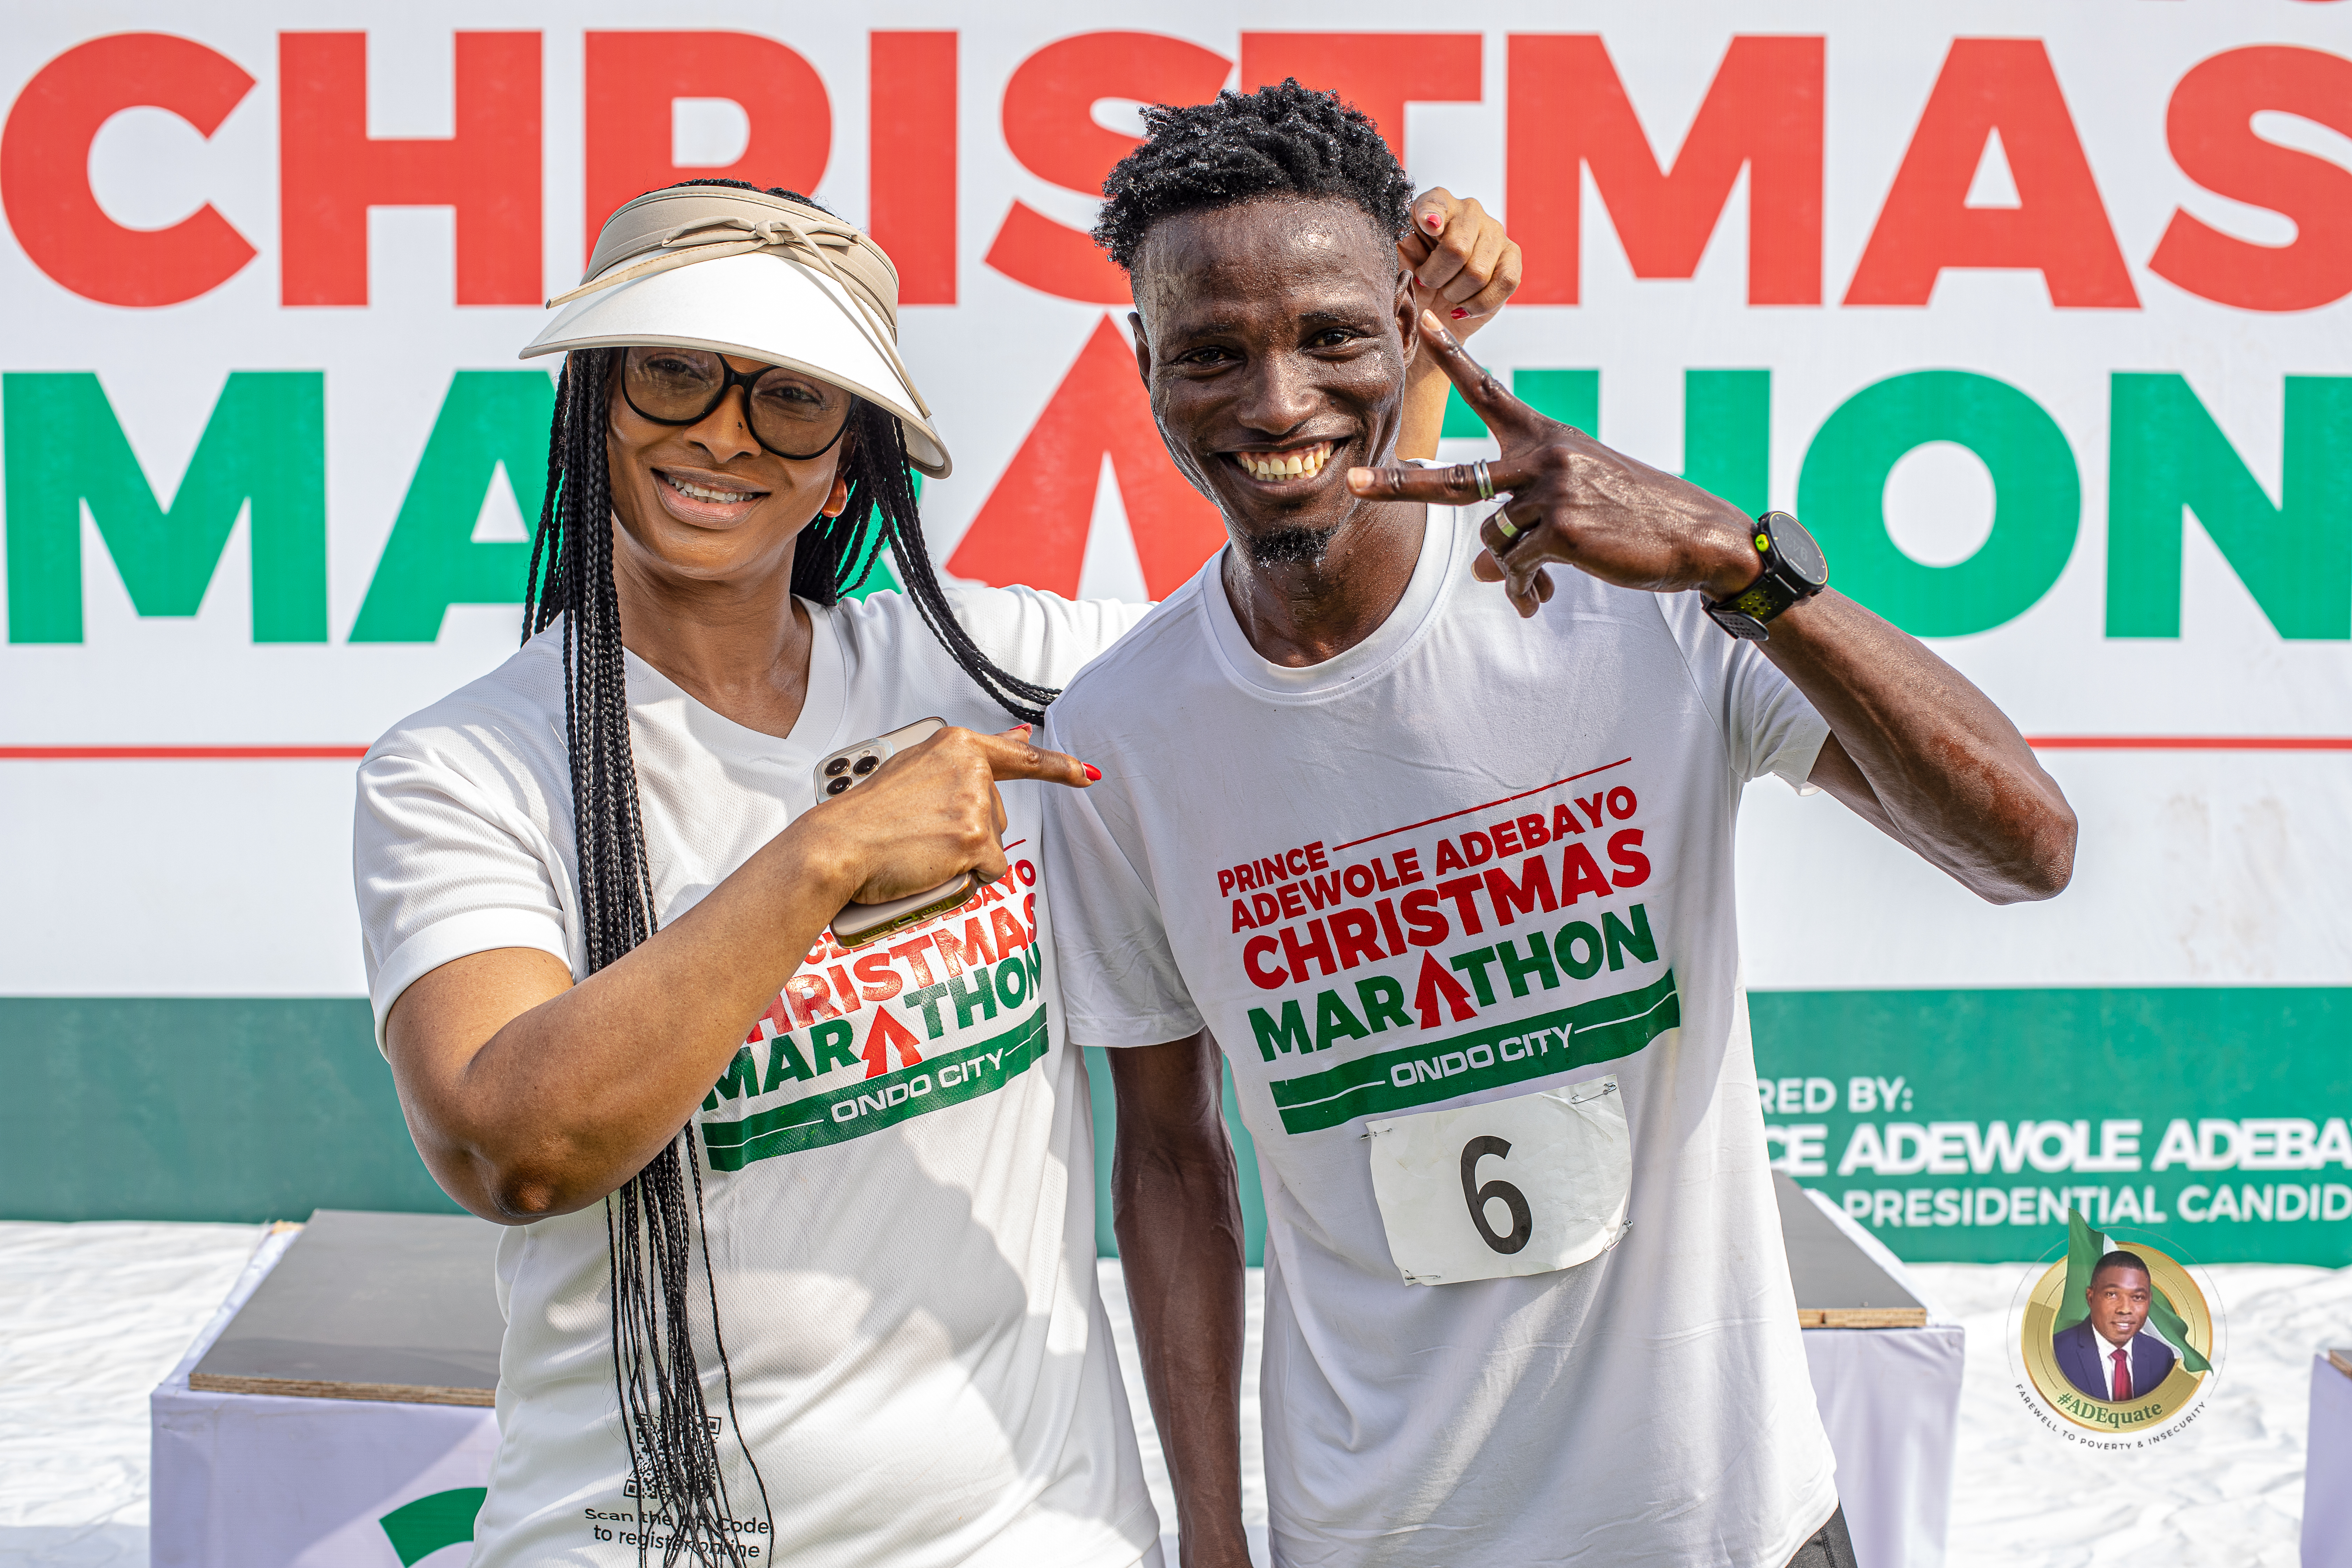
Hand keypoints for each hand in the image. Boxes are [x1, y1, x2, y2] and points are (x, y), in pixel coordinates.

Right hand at [810, 724, 1093, 904]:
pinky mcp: (974, 840)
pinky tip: (933, 865)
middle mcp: (970, 768)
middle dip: (969, 830)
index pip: (1020, 756)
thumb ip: (965, 758)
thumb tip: (1020, 737)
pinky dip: (966, 876)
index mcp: (955, 745)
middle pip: (998, 812)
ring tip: (918, 846)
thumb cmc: (867, 814)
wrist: (837, 846)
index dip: (1059, 767)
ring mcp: (974, 804)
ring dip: (964, 853)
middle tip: (921, 832)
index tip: (1087, 774)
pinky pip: (990, 869)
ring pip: (992, 842)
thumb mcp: (914, 768)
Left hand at [1353, 311, 1762, 617]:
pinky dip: (1522, 586)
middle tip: (1354, 483)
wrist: (1694, 535)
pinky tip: (1541, 597)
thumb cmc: (1633, 516)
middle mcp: (1543, 456)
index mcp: (1546, 437)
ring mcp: (1551, 491)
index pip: (1490, 392)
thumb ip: (1519, 523)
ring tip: (1533, 584)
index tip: (1428, 323)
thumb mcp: (1573, 502)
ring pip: (1490, 539)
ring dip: (1508, 568)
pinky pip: (1513, 566)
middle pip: (1453, 478)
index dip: (1455, 359)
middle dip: (1399, 484)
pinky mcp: (1561, 530)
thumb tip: (1479, 567)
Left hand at [1398, 188, 1520, 338]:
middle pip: (1457, 248)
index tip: (1429, 227)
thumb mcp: (1396, 257)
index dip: (1431, 215)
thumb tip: (1421, 229)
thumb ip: (1400, 240)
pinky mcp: (1512, 259)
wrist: (1431, 306)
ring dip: (1455, 294)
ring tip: (1446, 293)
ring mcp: (1495, 233)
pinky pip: (1505, 283)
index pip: (1435, 203)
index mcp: (1437, 204)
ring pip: (1478, 272)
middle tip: (1426, 284)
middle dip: (1436, 277)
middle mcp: (1469, 211)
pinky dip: (1479, 304)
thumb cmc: (1411, 278)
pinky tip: (1463, 307)